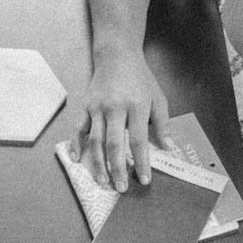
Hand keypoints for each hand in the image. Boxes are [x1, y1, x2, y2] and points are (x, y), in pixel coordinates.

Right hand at [69, 47, 168, 190]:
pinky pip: (78, 128)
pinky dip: (75, 145)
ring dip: (98, 163)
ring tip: (102, 181)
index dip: (141, 162)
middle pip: (114, 144)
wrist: (117, 55)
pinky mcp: (85, 106)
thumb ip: (162, 123)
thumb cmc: (141, 78)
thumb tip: (167, 148)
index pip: (138, 140)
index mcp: (136, 106)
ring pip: (95, 140)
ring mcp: (97, 107)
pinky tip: (76, 160)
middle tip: (121, 188)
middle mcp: (115, 108)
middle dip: (118, 169)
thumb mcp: (158, 97)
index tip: (144, 180)